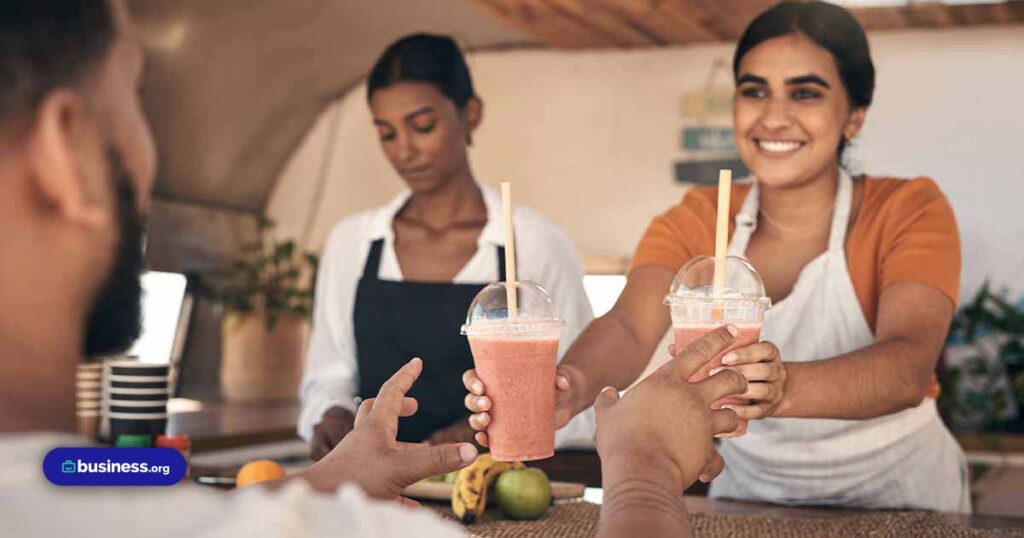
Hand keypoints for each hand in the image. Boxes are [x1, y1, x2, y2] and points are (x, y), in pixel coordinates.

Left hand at [301, 358, 477, 500]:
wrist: (318, 500)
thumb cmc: (354, 479)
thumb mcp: (401, 468)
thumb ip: (436, 460)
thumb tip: (471, 450)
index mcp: (375, 427)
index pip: (392, 392)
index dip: (406, 376)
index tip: (416, 362)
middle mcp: (365, 439)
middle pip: (379, 412)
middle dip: (399, 407)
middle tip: (415, 407)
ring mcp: (359, 459)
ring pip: (381, 447)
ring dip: (402, 449)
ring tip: (423, 459)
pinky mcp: (356, 481)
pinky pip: (379, 480)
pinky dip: (398, 488)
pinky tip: (411, 504)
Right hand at [463, 363, 584, 446]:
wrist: (566, 401)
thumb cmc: (556, 381)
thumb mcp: (560, 375)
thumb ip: (562, 376)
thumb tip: (562, 383)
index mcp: (497, 376)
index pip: (474, 376)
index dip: (471, 382)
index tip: (481, 387)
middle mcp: (493, 394)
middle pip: (472, 399)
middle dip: (474, 402)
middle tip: (487, 404)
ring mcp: (499, 414)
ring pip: (477, 417)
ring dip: (476, 420)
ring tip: (487, 420)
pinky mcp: (508, 429)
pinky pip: (490, 436)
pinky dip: (484, 439)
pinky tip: (484, 438)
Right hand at [595, 326, 746, 491]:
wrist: (639, 469)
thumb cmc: (621, 438)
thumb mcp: (607, 413)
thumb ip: (608, 400)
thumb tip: (606, 393)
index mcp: (667, 382)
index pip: (698, 351)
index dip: (717, 338)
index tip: (731, 330)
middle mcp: (691, 398)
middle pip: (728, 379)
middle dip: (738, 378)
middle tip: (738, 381)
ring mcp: (703, 425)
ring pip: (732, 414)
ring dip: (731, 418)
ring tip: (724, 422)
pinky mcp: (707, 451)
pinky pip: (718, 457)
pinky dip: (712, 462)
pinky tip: (704, 467)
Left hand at [708, 341, 786, 419]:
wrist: (768, 392)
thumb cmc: (746, 367)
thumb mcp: (744, 354)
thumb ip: (730, 348)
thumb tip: (700, 343)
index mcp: (770, 354)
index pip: (765, 350)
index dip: (746, 353)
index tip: (725, 357)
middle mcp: (777, 372)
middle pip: (765, 370)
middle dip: (739, 371)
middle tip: (713, 373)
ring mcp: (775, 391)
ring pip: (764, 390)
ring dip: (741, 389)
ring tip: (718, 390)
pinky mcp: (768, 409)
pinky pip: (758, 411)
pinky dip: (742, 410)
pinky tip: (725, 407)